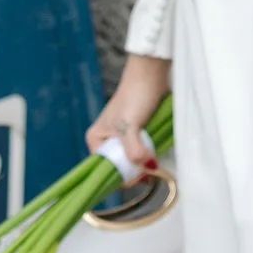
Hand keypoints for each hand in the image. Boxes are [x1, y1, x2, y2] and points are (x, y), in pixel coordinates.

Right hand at [86, 56, 169, 172]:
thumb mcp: (130, 126)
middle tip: (149, 173)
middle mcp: (107, 140)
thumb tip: (146, 167)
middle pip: (119, 166)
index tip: (137, 177)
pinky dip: (148, 156)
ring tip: (154, 165)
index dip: (120, 175)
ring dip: (143, 165)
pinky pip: (142, 151)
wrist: (151, 75)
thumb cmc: (135, 96)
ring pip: (132, 160)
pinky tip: (156, 158)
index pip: (104, 168)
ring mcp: (123, 137)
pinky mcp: (138, 133)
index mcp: (96, 139)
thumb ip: (134, 149)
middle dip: (133, 172)